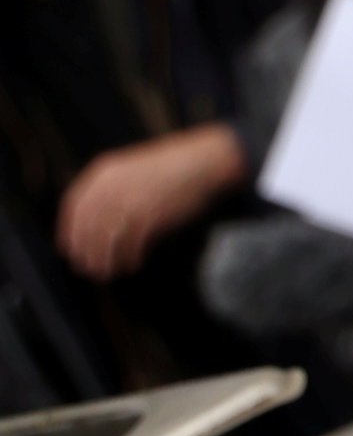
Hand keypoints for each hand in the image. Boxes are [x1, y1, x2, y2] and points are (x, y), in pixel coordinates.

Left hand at [54, 124, 242, 277]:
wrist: (201, 163)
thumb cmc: (171, 168)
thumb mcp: (131, 170)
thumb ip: (111, 188)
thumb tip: (99, 218)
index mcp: (103, 174)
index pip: (74, 207)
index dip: (69, 231)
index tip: (70, 248)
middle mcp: (111, 188)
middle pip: (87, 226)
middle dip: (84, 250)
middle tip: (87, 268)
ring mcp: (130, 202)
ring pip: (105, 238)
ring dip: (103, 259)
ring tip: (106, 273)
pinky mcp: (150, 216)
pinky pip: (131, 243)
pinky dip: (128, 258)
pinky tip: (130, 265)